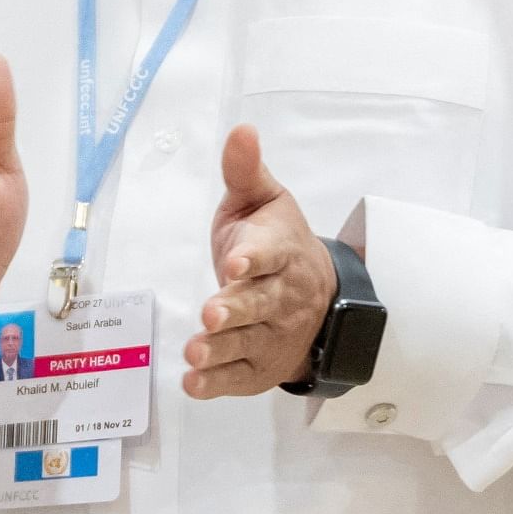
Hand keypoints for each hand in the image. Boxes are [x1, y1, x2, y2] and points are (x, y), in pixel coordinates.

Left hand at [183, 124, 338, 398]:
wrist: (318, 297)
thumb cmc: (275, 243)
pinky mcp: (259, 366)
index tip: (234, 261)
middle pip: (259, 303)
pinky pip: (239, 377)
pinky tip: (195, 383)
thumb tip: (241, 130)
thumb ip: (245, 171)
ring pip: (247, 343)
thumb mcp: (263, 202)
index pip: (271, 253)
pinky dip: (218, 383)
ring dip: (221, 349)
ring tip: (196, 352)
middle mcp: (281, 296)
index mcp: (282, 251)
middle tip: (211, 312)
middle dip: (236, 309)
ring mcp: (272, 334)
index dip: (254, 258)